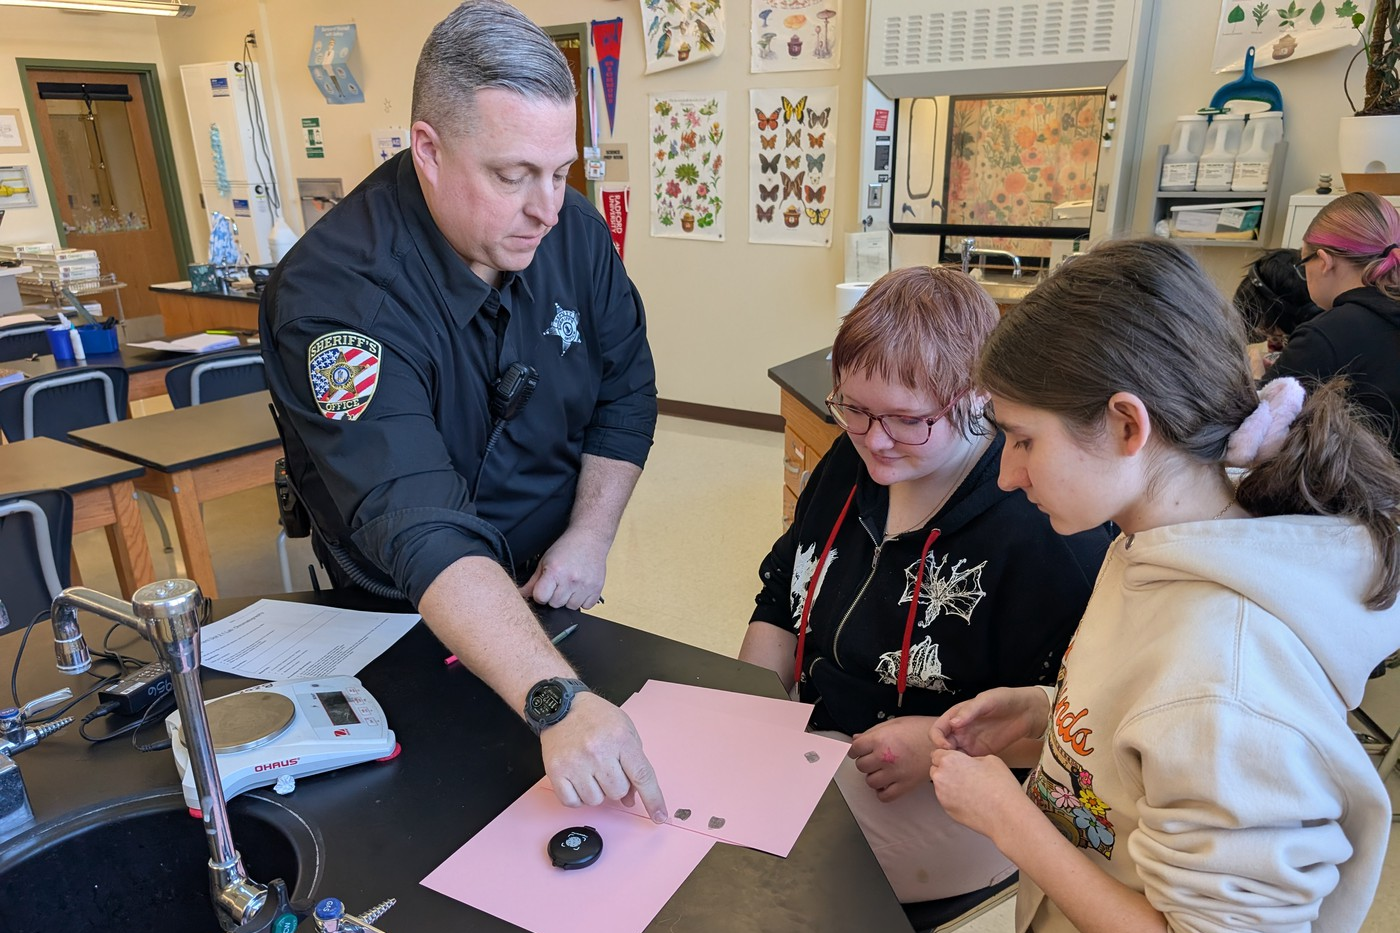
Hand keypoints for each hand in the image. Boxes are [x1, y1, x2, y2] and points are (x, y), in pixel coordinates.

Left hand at [520, 527, 608, 608]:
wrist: (590, 538)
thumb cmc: (567, 547)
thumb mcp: (545, 560)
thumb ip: (534, 580)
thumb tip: (522, 594)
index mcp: (555, 571)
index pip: (541, 597)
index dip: (540, 595)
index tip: (544, 589)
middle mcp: (571, 580)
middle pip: (555, 604)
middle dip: (554, 596)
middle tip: (559, 583)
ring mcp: (585, 585)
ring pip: (571, 607)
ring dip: (569, 599)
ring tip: (571, 584)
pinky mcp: (597, 589)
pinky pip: (586, 606)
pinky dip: (582, 600)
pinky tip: (580, 588)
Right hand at [539, 693, 667, 822]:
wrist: (560, 706)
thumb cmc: (595, 717)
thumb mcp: (625, 731)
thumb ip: (633, 764)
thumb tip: (631, 798)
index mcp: (620, 739)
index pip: (642, 776)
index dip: (653, 799)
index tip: (659, 816)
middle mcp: (598, 751)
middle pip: (618, 792)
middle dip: (617, 785)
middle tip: (607, 768)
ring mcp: (575, 762)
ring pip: (596, 800)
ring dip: (596, 791)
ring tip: (590, 770)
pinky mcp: (556, 770)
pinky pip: (572, 802)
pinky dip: (577, 797)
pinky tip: (577, 779)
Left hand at [848, 716, 935, 801]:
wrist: (945, 741)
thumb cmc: (922, 729)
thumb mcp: (895, 723)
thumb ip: (873, 732)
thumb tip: (856, 739)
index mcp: (881, 739)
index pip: (855, 749)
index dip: (855, 749)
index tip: (859, 750)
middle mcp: (886, 757)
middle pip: (861, 766)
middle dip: (865, 761)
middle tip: (873, 757)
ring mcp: (895, 773)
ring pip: (870, 782)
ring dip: (873, 776)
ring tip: (882, 769)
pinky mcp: (905, 785)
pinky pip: (884, 796)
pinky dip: (882, 792)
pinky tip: (887, 782)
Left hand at [928, 748, 1030, 840]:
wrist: (1005, 816)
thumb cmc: (1000, 786)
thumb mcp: (990, 759)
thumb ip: (972, 758)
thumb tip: (968, 763)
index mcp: (949, 761)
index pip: (937, 754)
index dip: (948, 756)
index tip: (957, 760)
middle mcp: (941, 778)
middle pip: (936, 769)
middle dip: (946, 770)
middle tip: (965, 774)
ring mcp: (942, 796)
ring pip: (940, 785)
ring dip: (950, 784)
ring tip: (971, 788)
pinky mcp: (947, 811)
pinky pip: (947, 800)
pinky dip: (954, 798)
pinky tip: (972, 800)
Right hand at [929, 686, 1049, 757]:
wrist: (1026, 712)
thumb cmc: (1004, 700)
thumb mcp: (986, 701)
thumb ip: (969, 711)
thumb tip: (953, 723)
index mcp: (955, 716)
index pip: (937, 730)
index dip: (938, 739)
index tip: (947, 747)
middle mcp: (959, 731)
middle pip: (942, 747)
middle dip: (944, 755)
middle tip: (955, 762)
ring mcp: (970, 743)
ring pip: (953, 757)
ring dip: (954, 764)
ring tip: (964, 769)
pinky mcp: (981, 753)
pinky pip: (968, 764)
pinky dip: (967, 769)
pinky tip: (974, 771)